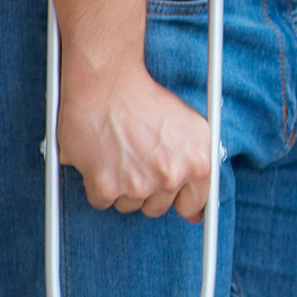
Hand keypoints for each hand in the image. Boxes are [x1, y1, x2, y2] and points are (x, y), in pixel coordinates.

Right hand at [57, 64, 212, 221]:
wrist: (108, 83)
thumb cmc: (146, 100)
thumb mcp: (189, 127)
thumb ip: (195, 164)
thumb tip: (197, 212)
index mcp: (199, 159)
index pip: (196, 202)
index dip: (181, 199)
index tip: (173, 198)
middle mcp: (172, 174)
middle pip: (158, 207)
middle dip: (147, 188)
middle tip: (139, 158)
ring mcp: (140, 184)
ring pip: (129, 205)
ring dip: (122, 186)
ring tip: (121, 152)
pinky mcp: (107, 187)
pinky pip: (102, 201)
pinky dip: (98, 183)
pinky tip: (103, 157)